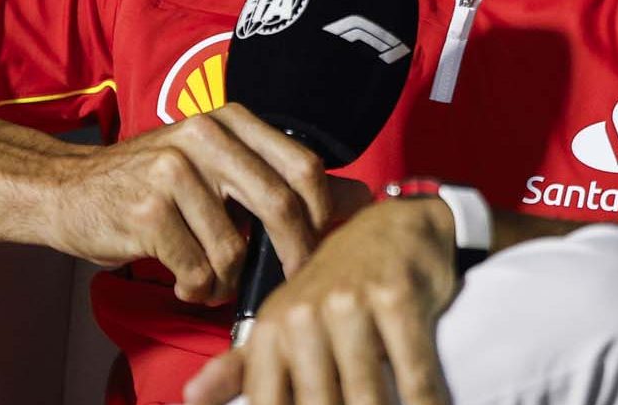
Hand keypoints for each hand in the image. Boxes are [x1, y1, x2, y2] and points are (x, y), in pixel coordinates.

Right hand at [42, 103, 372, 303]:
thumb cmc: (151, 183)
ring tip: (210, 280)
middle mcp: (203, 136)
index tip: (319, 247)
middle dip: (293, 257)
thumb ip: (279, 179)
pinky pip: (198, 270)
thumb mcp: (216, 166)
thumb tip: (359, 197)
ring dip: (229, 281)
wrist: (69, 189)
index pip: (303, 166)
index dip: (322, 215)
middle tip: (289, 283)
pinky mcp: (148, 211)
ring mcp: (173, 171)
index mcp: (228, 119)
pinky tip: (183, 281)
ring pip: (236, 250)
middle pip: (280, 206)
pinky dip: (197, 289)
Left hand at [183, 198, 459, 404]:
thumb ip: (240, 367)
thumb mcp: (284, 321)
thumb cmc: (335, 288)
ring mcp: (350, 306)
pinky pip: (414, 374)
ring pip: (366, 398)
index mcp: (271, 331)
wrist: (395, 229)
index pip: (267, 403)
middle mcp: (303, 317)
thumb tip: (191, 399)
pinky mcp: (397, 299)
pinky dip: (426, 403)